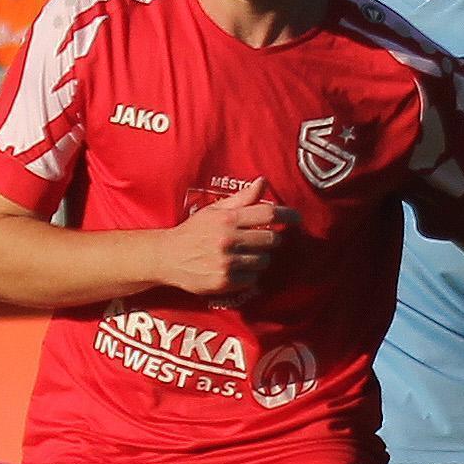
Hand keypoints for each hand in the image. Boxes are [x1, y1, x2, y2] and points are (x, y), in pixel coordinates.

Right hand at [152, 178, 285, 298]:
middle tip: (260, 240)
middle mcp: (227, 239)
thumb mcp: (214, 211)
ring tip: (244, 256)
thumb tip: (263, 181)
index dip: (288, 215)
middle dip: (270, 239)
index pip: (268, 213)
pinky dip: (249, 275)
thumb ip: (242, 198)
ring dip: (259, 259)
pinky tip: (235, 269)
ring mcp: (226, 262)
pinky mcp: (224, 281)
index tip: (297, 218)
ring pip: (264, 261)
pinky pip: (253, 279)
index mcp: (227, 218)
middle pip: (271, 239)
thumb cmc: (193, 232)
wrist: (166, 258)